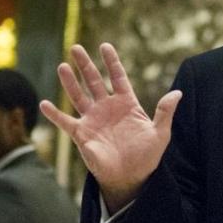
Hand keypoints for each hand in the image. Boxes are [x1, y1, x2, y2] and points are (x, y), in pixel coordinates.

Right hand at [39, 43, 181, 212]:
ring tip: (62, 66)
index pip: (118, 77)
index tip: (105, 46)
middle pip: (94, 81)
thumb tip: (178, 93)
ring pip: (78, 96)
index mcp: (127, 104)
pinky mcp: (82, 135)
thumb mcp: (160, 132)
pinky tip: (44, 104)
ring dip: (70, 82)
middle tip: (76, 48)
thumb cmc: (147, 154)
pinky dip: (54, 114)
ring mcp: (93, 120)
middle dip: (85, 65)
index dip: (112, 62)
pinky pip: (66, 122)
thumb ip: (165, 112)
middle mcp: (107, 108)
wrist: (132, 177)